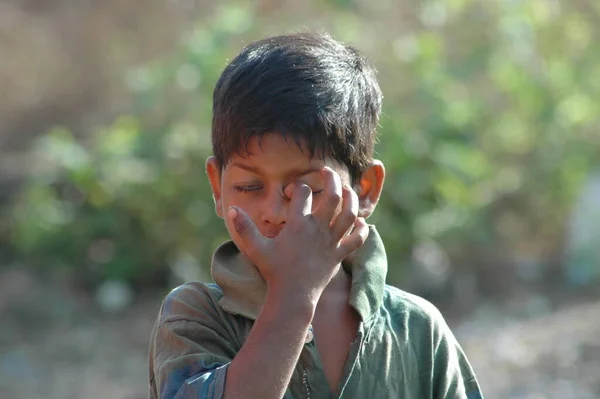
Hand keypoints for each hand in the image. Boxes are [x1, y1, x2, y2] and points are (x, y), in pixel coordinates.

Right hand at [228, 167, 368, 304]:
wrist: (292, 297)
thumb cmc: (273, 271)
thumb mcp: (255, 248)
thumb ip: (243, 227)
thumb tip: (232, 209)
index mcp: (298, 224)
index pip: (303, 193)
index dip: (297, 187)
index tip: (293, 192)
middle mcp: (318, 229)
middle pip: (332, 195)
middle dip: (331, 179)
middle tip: (326, 171)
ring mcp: (331, 242)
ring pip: (349, 214)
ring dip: (351, 199)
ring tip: (346, 190)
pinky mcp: (339, 255)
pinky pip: (357, 239)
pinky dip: (362, 229)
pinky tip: (361, 222)